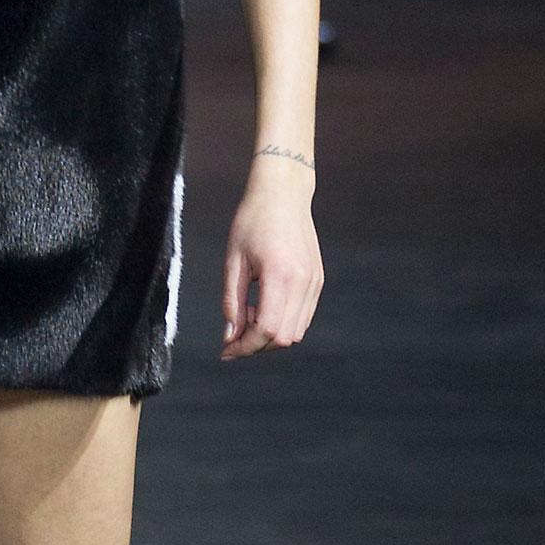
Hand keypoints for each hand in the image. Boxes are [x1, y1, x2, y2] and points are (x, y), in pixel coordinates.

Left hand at [220, 161, 323, 358]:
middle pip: (283, 337)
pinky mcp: (318, 280)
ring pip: (296, 332)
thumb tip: (230, 336)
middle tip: (233, 335)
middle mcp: (303, 282)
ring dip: (269, 335)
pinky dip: (283, 323)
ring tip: (248, 313)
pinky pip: (303, 317)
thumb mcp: (233, 261)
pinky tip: (263, 305)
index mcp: (280, 275)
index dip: (245, 346)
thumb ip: (231, 302)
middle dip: (256, 345)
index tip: (226, 350)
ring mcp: (315, 282)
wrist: (283, 194)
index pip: (267, 329)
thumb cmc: (252, 221)